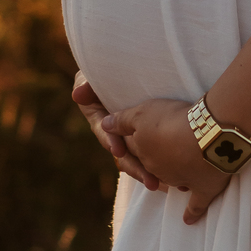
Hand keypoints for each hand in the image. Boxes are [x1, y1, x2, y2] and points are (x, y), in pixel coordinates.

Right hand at [71, 74, 160, 190]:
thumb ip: (87, 84)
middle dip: (135, 167)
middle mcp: (115, 131)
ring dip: (148, 171)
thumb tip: (77, 95)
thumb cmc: (108, 68)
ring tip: (161, 184)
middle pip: (124, 153)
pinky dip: (160, 163)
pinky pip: (153, 151)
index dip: (110, 141)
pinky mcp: (148, 134)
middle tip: (150, 181)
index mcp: (100, 119)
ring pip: (139, 156)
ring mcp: (131, 134)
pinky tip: (173, 177)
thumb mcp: (94, 75)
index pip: (105, 133)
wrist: (130, 67)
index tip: (118, 150)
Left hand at [101, 98, 231, 224]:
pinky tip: (187, 220)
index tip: (134, 137)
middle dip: (150, 160)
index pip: (131, 147)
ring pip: (169, 181)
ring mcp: (179, 181)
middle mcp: (157, 169)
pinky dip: (191, 212)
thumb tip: (104, 125)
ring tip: (169, 174)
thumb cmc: (173, 121)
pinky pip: (195, 205)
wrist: (207, 136)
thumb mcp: (143, 113)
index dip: (131, 140)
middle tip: (156, 152)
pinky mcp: (202, 189)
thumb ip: (122, 121)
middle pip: (149, 164)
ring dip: (168, 179)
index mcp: (142, 152)